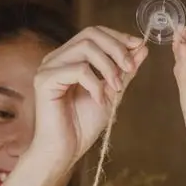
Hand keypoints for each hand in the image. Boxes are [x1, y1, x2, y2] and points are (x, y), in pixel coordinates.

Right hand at [30, 26, 148, 180]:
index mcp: (69, 58)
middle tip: (130, 69)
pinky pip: (77, 69)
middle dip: (116, 48)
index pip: (94, 33)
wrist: (64, 151)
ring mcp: (49, 68)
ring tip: (116, 87)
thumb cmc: (82, 126)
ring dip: (108, 66)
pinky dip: (95, 83)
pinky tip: (99, 100)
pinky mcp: (45, 80)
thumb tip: (141, 47)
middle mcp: (57, 58)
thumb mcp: (111, 93)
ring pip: (85, 48)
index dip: (118, 37)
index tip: (138, 47)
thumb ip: (124, 71)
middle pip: (90, 34)